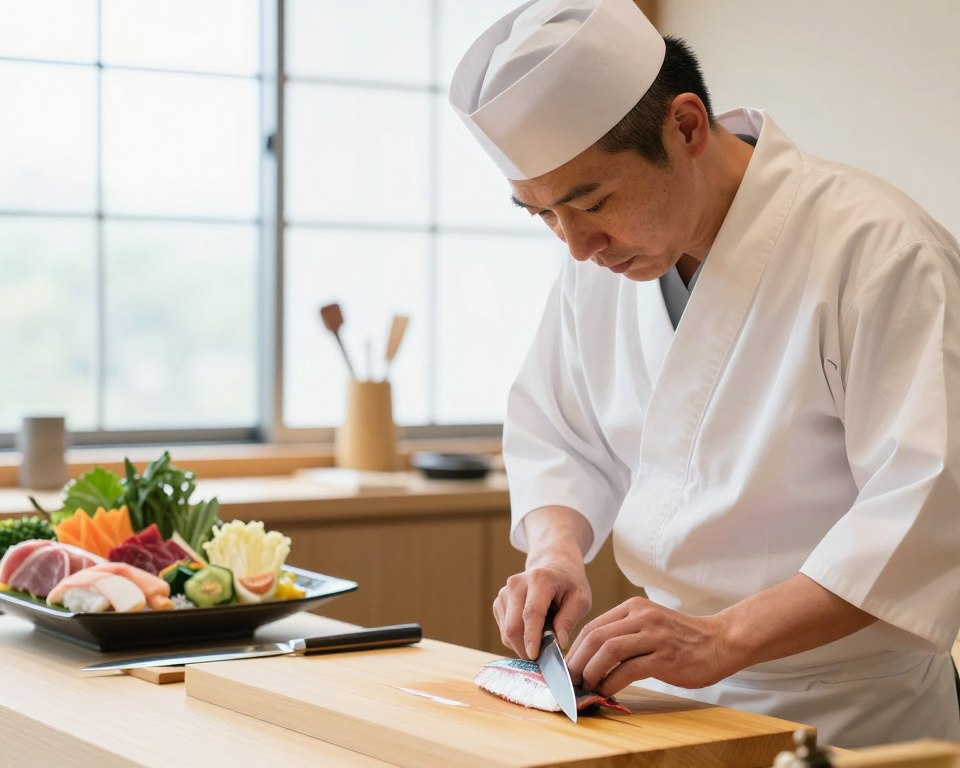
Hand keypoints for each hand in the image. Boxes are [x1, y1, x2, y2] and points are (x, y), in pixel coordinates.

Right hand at [493, 555, 591, 659]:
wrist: (553, 566)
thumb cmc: (569, 584)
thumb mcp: (581, 599)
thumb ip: (569, 620)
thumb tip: (559, 644)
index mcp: (539, 579)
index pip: (531, 613)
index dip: (531, 637)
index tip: (534, 657)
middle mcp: (516, 583)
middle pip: (513, 625)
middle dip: (525, 648)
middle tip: (544, 659)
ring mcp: (504, 592)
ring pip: (507, 631)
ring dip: (522, 645)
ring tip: (542, 640)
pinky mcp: (498, 602)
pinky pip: (504, 630)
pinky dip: (517, 639)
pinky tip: (532, 632)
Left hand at [564, 597, 732, 695]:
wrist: (720, 641)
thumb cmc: (682, 637)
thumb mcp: (649, 623)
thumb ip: (624, 631)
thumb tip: (591, 655)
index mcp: (633, 607)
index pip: (593, 626)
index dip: (575, 648)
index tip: (567, 666)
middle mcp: (641, 617)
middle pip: (596, 637)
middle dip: (577, 661)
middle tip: (570, 679)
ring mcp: (653, 636)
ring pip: (608, 650)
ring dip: (591, 671)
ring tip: (585, 685)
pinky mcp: (665, 657)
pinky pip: (629, 669)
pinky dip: (611, 681)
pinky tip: (606, 690)